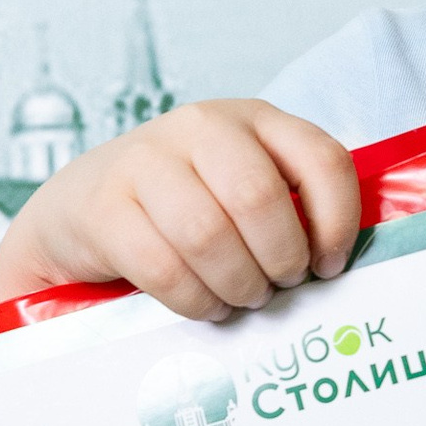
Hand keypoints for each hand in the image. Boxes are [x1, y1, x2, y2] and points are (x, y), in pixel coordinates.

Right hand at [0, 100, 360, 318]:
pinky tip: (203, 305)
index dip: (338, 222)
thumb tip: (347, 266)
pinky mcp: (103, 206)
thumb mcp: (239, 190)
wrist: (78, 210)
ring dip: (236, 285)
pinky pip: (162, 265)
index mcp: (253, 120)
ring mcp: (144, 161)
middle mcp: (200, 127)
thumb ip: (291, 207)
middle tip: (277, 288)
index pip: (321, 158)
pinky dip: (193, 300)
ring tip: (240, 299)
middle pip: (260, 199)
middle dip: (279, 260)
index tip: (328, 266)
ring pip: (209, 234)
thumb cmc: (181, 210)